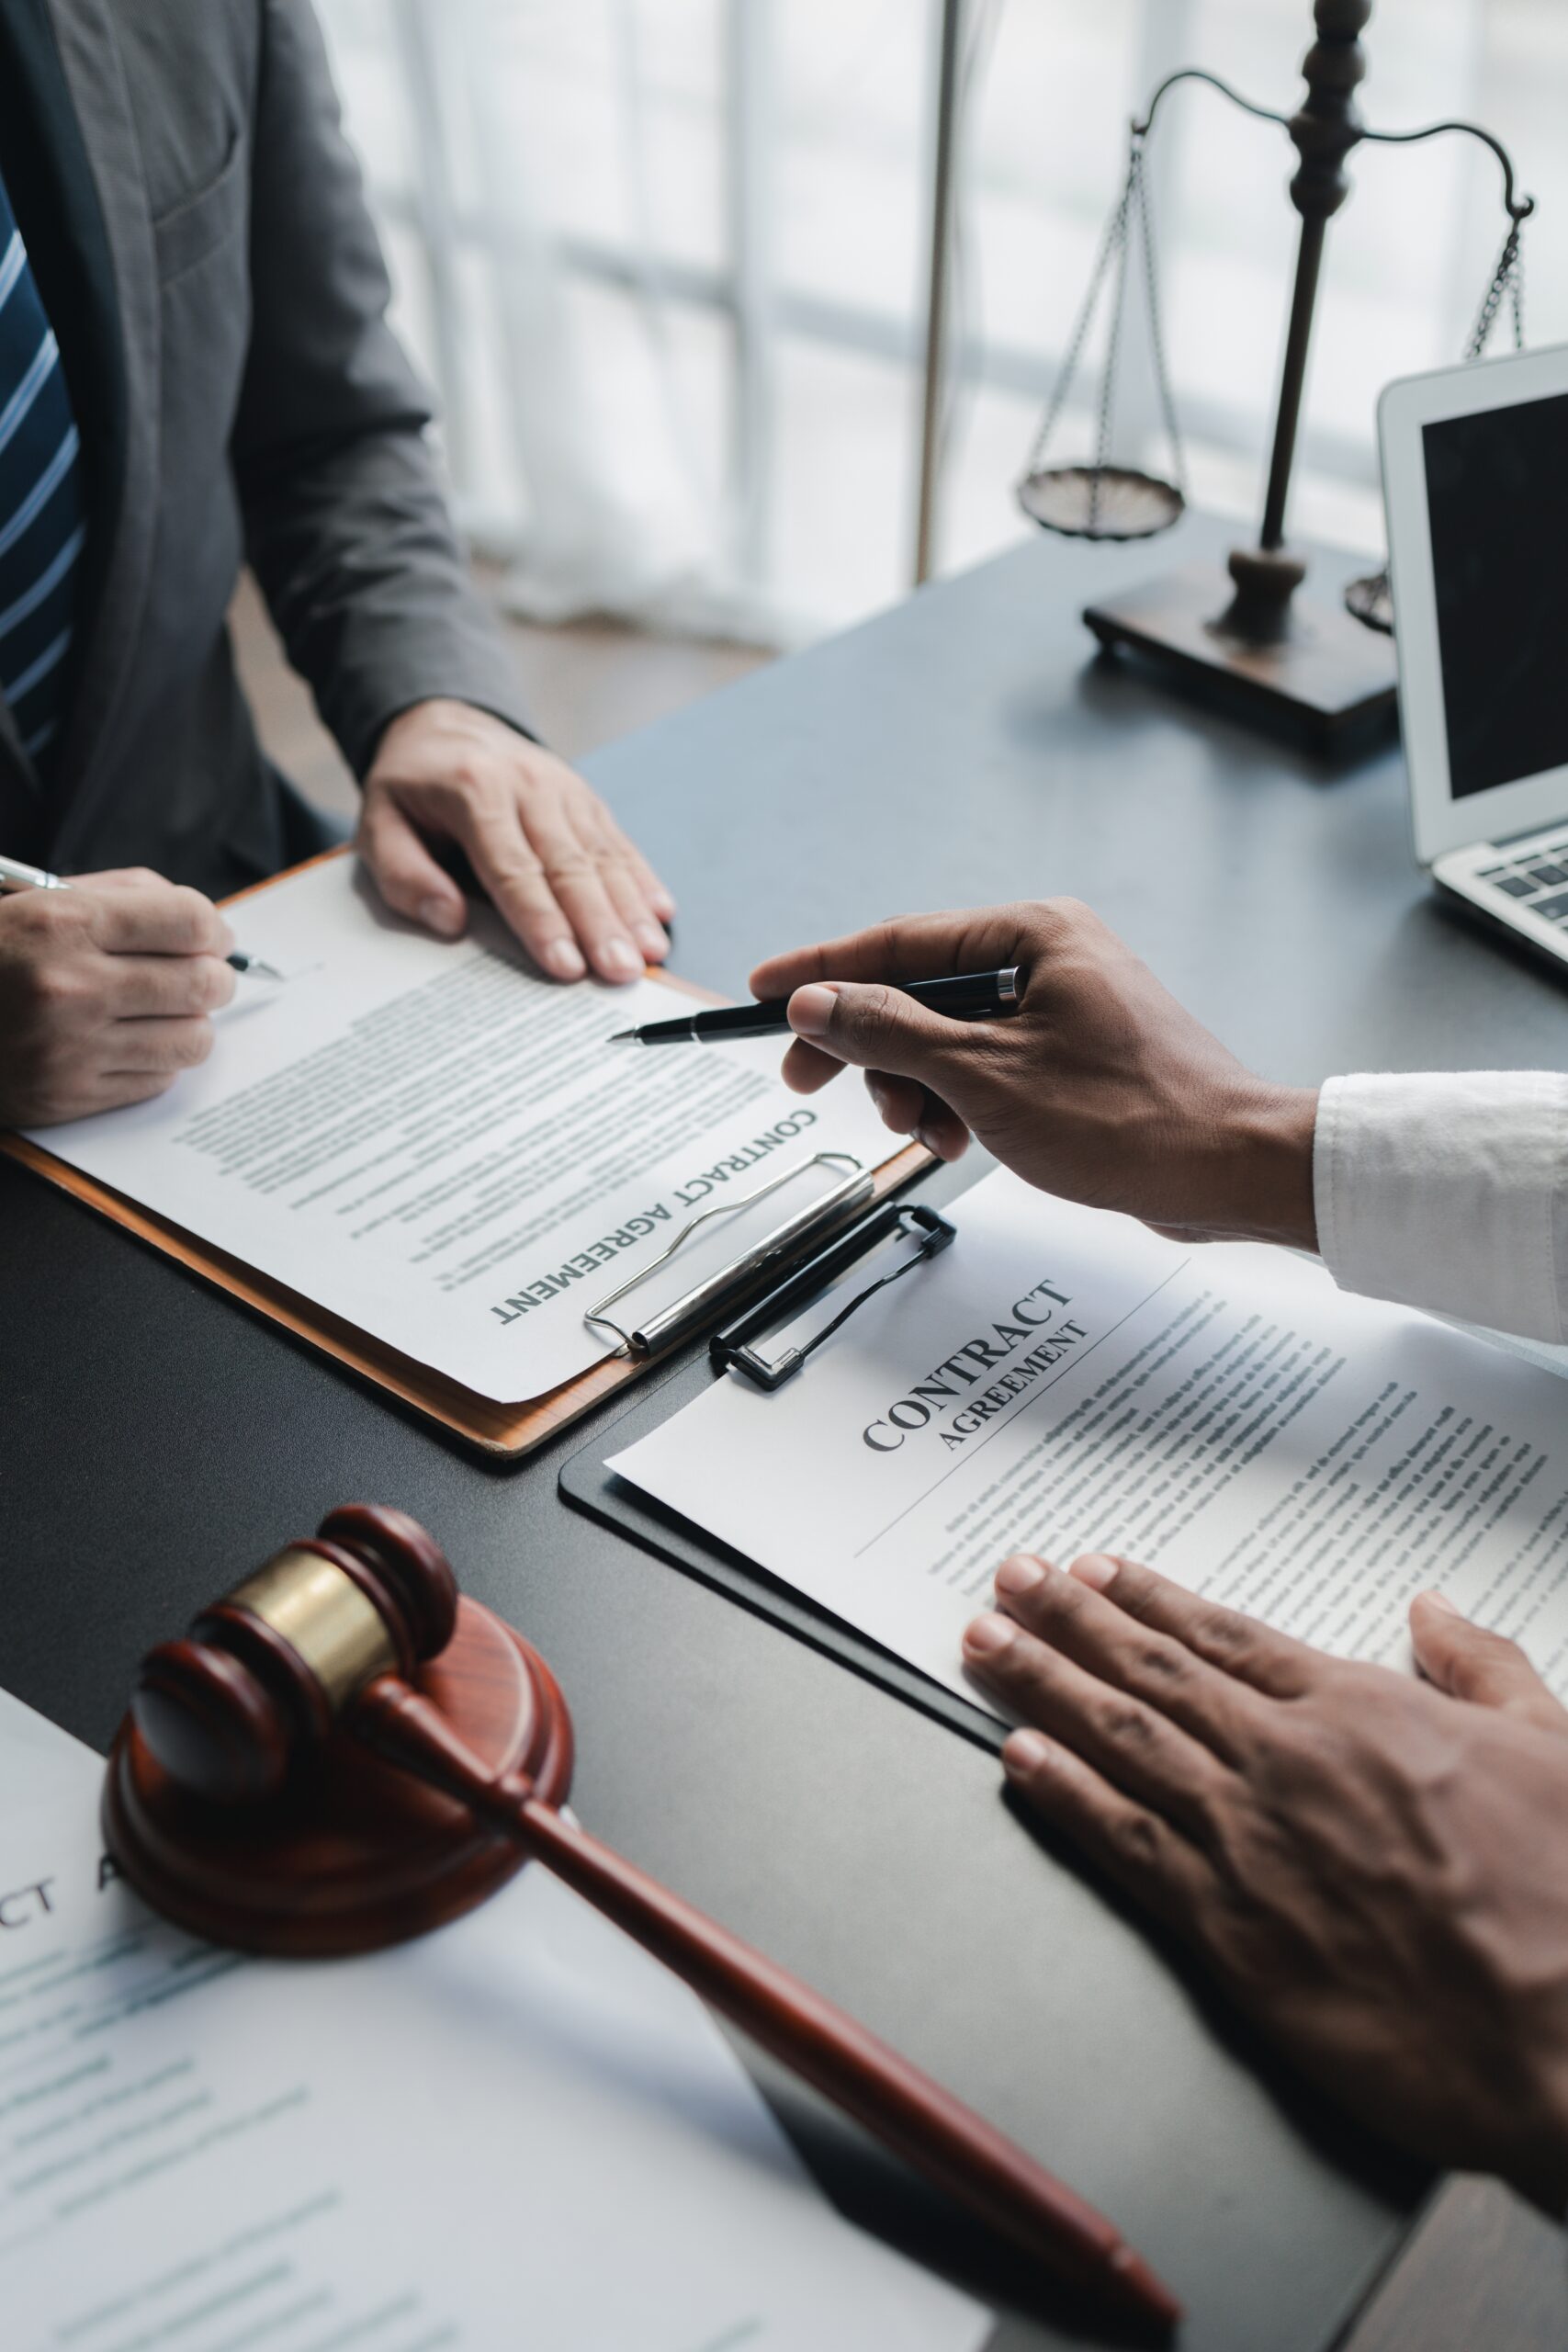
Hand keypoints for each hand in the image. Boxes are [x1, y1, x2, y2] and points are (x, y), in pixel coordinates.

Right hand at [0, 868, 234, 1126]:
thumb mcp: (40, 899)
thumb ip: (124, 897)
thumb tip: (204, 924)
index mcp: (66, 923)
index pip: (189, 922)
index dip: (215, 930)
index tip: (213, 938)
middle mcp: (71, 986)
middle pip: (203, 984)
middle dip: (214, 979)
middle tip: (202, 976)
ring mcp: (71, 1047)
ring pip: (192, 1040)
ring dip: (192, 1024)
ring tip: (167, 1011)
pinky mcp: (70, 1095)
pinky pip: (158, 1079)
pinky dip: (158, 1060)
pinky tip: (130, 1041)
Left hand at [358, 700, 674, 983]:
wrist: (444, 725)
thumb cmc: (411, 789)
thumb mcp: (378, 824)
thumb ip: (405, 875)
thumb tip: (450, 921)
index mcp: (473, 791)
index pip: (513, 869)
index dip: (542, 921)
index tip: (565, 966)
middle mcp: (528, 786)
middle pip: (569, 866)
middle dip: (599, 923)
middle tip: (621, 971)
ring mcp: (563, 788)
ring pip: (601, 855)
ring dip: (629, 907)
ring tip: (650, 953)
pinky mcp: (585, 797)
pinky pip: (617, 840)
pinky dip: (642, 877)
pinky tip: (661, 912)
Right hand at [749, 901, 1318, 1248]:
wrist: (1229, 1171)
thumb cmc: (1128, 1119)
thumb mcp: (984, 1077)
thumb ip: (890, 1033)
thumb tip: (815, 1003)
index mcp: (1032, 934)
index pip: (898, 942)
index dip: (821, 970)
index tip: (761, 993)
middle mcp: (1047, 956)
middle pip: (917, 989)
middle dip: (868, 1045)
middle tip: (810, 1084)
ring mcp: (1060, 1006)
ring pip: (945, 1035)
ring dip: (914, 1086)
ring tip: (922, 1132)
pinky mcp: (1069, 1054)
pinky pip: (983, 1064)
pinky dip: (955, 1101)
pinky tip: (956, 1140)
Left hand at [961, 1552, 1567, 2210]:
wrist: (1566, 2034)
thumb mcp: (1553, 1743)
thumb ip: (1482, 1666)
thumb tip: (1433, 1608)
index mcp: (1359, 1709)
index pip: (1224, 1635)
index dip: (1146, 1597)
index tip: (1089, 1569)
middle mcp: (1287, 1759)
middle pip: (1151, 1671)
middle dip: (1066, 1619)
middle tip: (1006, 1581)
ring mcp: (1251, 1841)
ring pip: (1121, 1741)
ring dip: (1043, 1685)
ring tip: (986, 1645)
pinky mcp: (1230, 1931)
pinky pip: (1125, 1844)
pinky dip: (1064, 1794)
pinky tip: (1016, 1759)